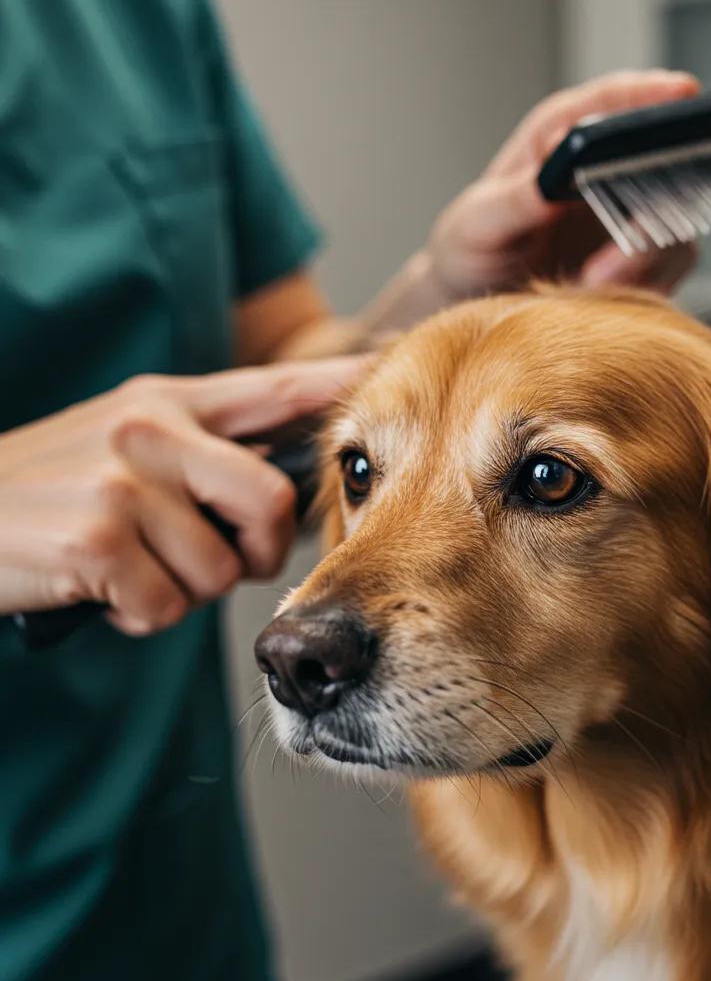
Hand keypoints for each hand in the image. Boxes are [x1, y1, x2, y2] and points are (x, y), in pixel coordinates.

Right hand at [0, 357, 368, 633]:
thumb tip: (278, 490)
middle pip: (272, 503)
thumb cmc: (48, 491)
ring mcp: (123, 480)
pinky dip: (139, 613)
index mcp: (168, 402)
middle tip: (218, 560)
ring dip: (183, 590)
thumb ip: (200, 448)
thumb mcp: (121, 440)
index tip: (392, 366)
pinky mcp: (96, 537)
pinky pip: (166, 605)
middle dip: (258, 553)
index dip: (337, 383)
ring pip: (220, 569)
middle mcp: (152, 427)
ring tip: (133, 566)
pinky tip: (100, 587)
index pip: (275, 388)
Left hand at [428, 70, 700, 300]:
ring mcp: (632, 211)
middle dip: (653, 201)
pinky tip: (601, 297)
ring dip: (642, 258)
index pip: (616, 99)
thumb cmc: (472, 248)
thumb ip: (513, 202)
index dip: (654, 93)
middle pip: (663, 161)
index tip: (682, 94)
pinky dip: (644, 284)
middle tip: (623, 246)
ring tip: (589, 285)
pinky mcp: (646, 257)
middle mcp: (606, 166)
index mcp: (561, 135)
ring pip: (674, 221)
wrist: (481, 300)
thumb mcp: (477, 224)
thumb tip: (548, 183)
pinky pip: (670, 267)